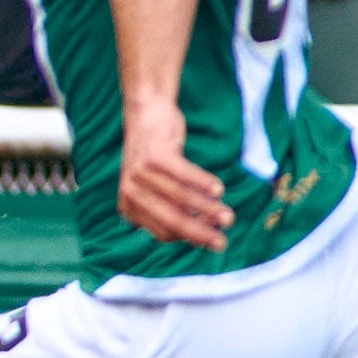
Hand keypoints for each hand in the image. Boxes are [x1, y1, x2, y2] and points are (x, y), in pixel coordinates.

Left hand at [118, 90, 233, 249]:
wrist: (146, 114)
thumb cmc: (158, 158)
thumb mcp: (155, 188)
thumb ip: (170, 210)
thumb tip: (202, 238)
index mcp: (129, 208)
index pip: (163, 233)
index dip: (189, 237)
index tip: (211, 238)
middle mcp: (130, 193)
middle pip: (171, 220)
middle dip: (200, 234)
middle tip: (222, 243)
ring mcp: (140, 173)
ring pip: (181, 198)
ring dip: (208, 209)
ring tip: (228, 218)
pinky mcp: (155, 155)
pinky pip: (184, 174)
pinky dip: (203, 183)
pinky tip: (219, 190)